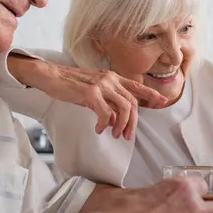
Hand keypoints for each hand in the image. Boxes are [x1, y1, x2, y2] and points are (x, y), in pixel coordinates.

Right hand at [8, 54, 166, 139]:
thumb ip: (107, 101)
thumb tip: (116, 120)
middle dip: (133, 122)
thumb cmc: (70, 85)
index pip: (137, 86)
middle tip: (126, 136)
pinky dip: (105, 123)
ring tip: (114, 134)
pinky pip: (106, 112)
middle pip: (132, 102)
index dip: (151, 94)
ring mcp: (101, 84)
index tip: (162, 102)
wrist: (50, 76)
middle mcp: (110, 79)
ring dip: (122, 125)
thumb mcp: (93, 90)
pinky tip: (99, 129)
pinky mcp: (90, 92)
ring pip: (124, 108)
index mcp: (112, 77)